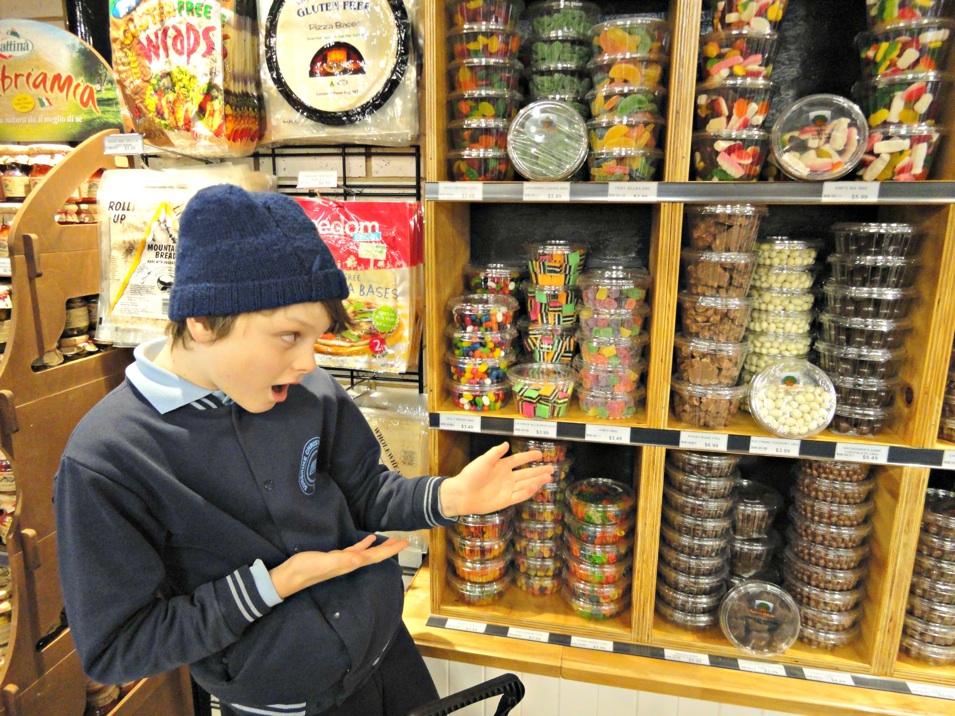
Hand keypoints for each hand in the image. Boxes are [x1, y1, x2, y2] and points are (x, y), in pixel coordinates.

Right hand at [268, 535, 408, 598]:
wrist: (291, 576)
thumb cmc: (307, 568)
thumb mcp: (324, 562)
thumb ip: (342, 561)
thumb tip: (361, 559)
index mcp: (350, 564)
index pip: (375, 557)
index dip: (390, 551)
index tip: (405, 543)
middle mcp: (350, 564)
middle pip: (375, 556)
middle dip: (389, 549)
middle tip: (404, 541)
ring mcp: (343, 561)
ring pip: (367, 553)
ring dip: (379, 548)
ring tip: (390, 540)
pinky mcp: (335, 557)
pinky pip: (355, 550)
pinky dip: (363, 545)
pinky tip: (368, 540)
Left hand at [439, 442, 554, 517]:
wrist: (462, 494)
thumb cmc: (471, 475)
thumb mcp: (483, 461)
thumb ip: (495, 453)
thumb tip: (507, 443)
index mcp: (502, 465)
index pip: (519, 460)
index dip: (529, 456)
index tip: (540, 454)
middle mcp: (507, 477)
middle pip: (526, 473)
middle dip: (539, 471)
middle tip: (552, 469)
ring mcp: (507, 489)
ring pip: (526, 484)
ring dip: (537, 480)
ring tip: (549, 477)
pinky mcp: (506, 500)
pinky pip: (520, 495)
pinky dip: (529, 492)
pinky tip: (537, 487)